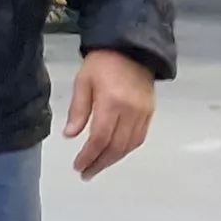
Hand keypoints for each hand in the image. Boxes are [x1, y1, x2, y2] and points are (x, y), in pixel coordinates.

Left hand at [63, 48, 156, 179]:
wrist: (131, 47)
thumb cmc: (103, 62)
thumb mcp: (83, 82)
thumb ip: (77, 110)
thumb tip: (70, 136)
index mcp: (112, 102)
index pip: (100, 138)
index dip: (89, 156)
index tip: (78, 166)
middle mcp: (131, 110)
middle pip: (116, 147)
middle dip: (100, 163)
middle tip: (86, 173)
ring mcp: (143, 112)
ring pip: (129, 146)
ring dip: (113, 160)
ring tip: (98, 166)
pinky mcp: (150, 112)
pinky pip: (139, 138)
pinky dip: (126, 149)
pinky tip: (115, 154)